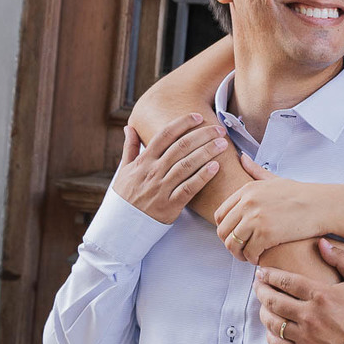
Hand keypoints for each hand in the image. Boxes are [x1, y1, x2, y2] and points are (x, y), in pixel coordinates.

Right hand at [112, 114, 226, 223]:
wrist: (121, 226)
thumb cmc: (125, 196)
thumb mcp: (123, 170)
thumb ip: (130, 148)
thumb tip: (130, 127)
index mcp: (143, 161)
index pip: (164, 135)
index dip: (182, 123)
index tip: (198, 116)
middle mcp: (153, 172)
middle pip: (181, 147)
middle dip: (202, 135)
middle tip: (218, 129)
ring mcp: (161, 188)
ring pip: (187, 165)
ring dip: (207, 152)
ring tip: (222, 144)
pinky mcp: (170, 205)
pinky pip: (189, 188)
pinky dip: (202, 176)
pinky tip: (216, 167)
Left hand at [215, 154, 335, 261]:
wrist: (323, 205)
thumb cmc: (301, 194)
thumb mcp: (275, 179)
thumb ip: (255, 171)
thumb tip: (241, 157)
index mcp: (248, 190)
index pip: (220, 214)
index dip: (225, 229)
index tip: (236, 235)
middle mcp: (248, 202)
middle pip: (223, 231)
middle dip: (230, 244)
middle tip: (241, 250)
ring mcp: (256, 218)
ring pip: (233, 244)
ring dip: (239, 254)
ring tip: (249, 256)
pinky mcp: (266, 234)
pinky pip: (249, 252)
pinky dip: (252, 259)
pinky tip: (260, 258)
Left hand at [254, 238, 343, 343]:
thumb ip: (341, 258)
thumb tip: (321, 242)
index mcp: (322, 295)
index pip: (286, 281)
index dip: (270, 274)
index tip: (262, 271)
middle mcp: (310, 316)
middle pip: (274, 300)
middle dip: (261, 290)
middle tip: (257, 285)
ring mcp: (306, 337)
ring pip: (272, 323)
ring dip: (263, 311)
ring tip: (263, 305)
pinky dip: (271, 336)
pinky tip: (272, 328)